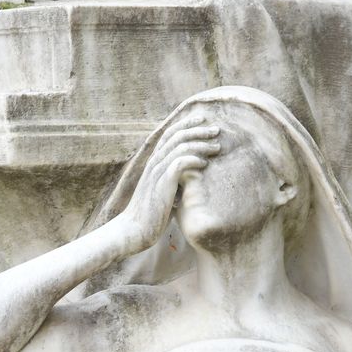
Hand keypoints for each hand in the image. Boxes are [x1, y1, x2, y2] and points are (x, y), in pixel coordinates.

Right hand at [117, 117, 220, 252]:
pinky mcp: (161, 183)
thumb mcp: (164, 192)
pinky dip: (193, 160)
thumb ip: (175, 182)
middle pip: (177, 135)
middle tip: (217, 129)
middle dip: (199, 130)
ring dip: (200, 144)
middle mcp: (154, 162)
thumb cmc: (151, 215)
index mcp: (154, 162)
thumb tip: (190, 179)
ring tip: (216, 147)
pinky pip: (179, 163)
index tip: (204, 122)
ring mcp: (156, 172)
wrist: (135, 230)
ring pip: (180, 146)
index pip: (170, 134)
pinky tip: (204, 164)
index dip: (187, 124)